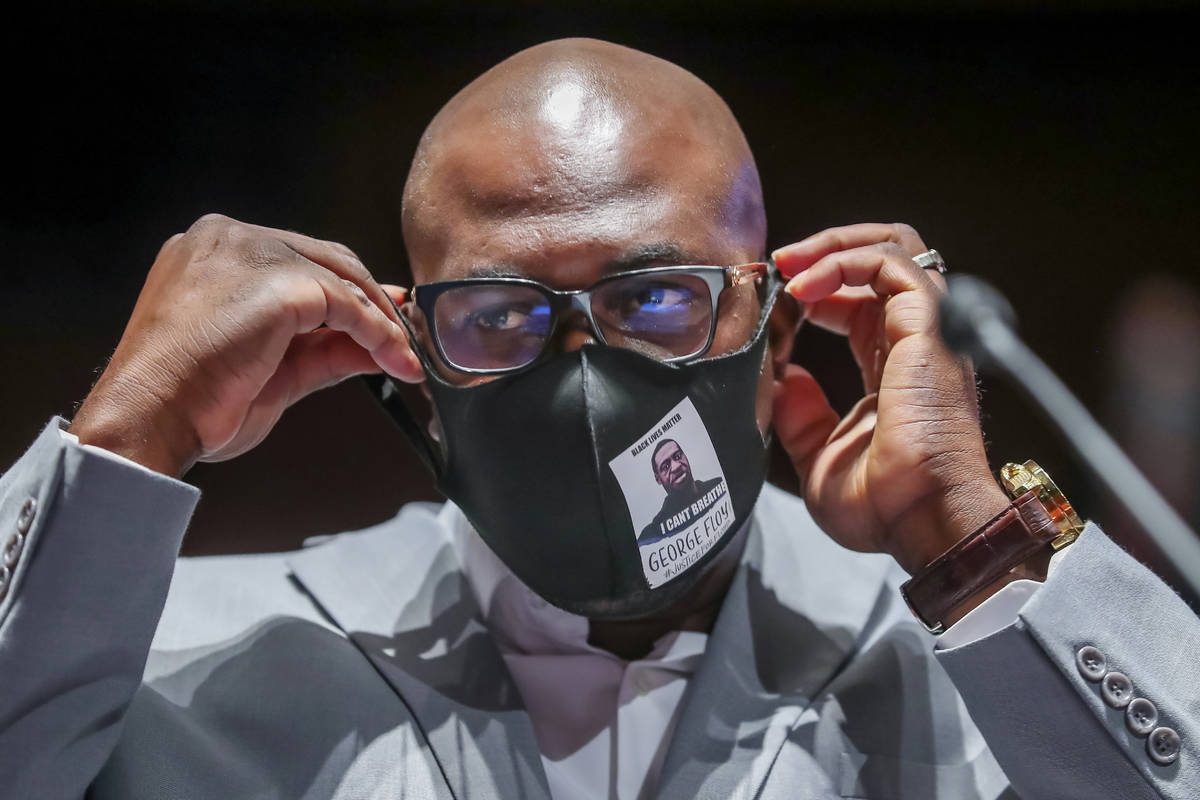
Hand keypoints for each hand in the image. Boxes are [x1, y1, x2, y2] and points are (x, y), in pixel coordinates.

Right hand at [69, 214, 422, 476]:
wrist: (152, 419)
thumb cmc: (194, 403)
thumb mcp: (270, 366)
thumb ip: (322, 347)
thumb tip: (375, 346)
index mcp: (215, 250)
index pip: (298, 259)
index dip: (347, 292)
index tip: (383, 320)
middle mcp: (229, 237)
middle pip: (325, 259)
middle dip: (372, 301)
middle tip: (405, 338)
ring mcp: (251, 252)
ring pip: (341, 277)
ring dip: (381, 322)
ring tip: (405, 359)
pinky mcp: (278, 281)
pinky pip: (347, 304)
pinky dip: (378, 333)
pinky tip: (394, 360)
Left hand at [771, 223, 1010, 577]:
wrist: (921, 520)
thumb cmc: (883, 504)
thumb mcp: (817, 455)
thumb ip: (800, 413)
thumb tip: (782, 378)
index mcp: (894, 369)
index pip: (861, 302)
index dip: (820, 288)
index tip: (778, 298)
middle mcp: (915, 343)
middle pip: (883, 261)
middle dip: (827, 250)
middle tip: (780, 261)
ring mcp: (927, 332)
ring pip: (893, 247)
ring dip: (832, 246)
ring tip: (788, 262)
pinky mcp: (928, 326)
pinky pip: (890, 263)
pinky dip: (843, 261)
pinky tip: (805, 287)